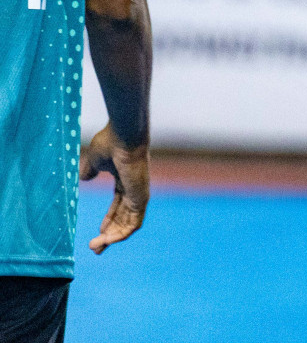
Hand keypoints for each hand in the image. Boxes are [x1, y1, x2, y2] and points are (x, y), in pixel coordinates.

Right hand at [80, 123, 148, 253]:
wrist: (124, 136)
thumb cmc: (110, 143)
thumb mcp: (95, 161)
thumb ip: (91, 170)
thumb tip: (85, 178)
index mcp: (124, 180)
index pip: (118, 206)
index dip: (109, 221)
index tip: (98, 234)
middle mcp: (134, 189)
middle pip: (124, 218)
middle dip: (110, 234)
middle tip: (95, 249)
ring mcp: (139, 193)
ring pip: (129, 223)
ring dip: (113, 238)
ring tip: (96, 249)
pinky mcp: (141, 197)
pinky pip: (135, 222)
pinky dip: (122, 234)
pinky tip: (108, 241)